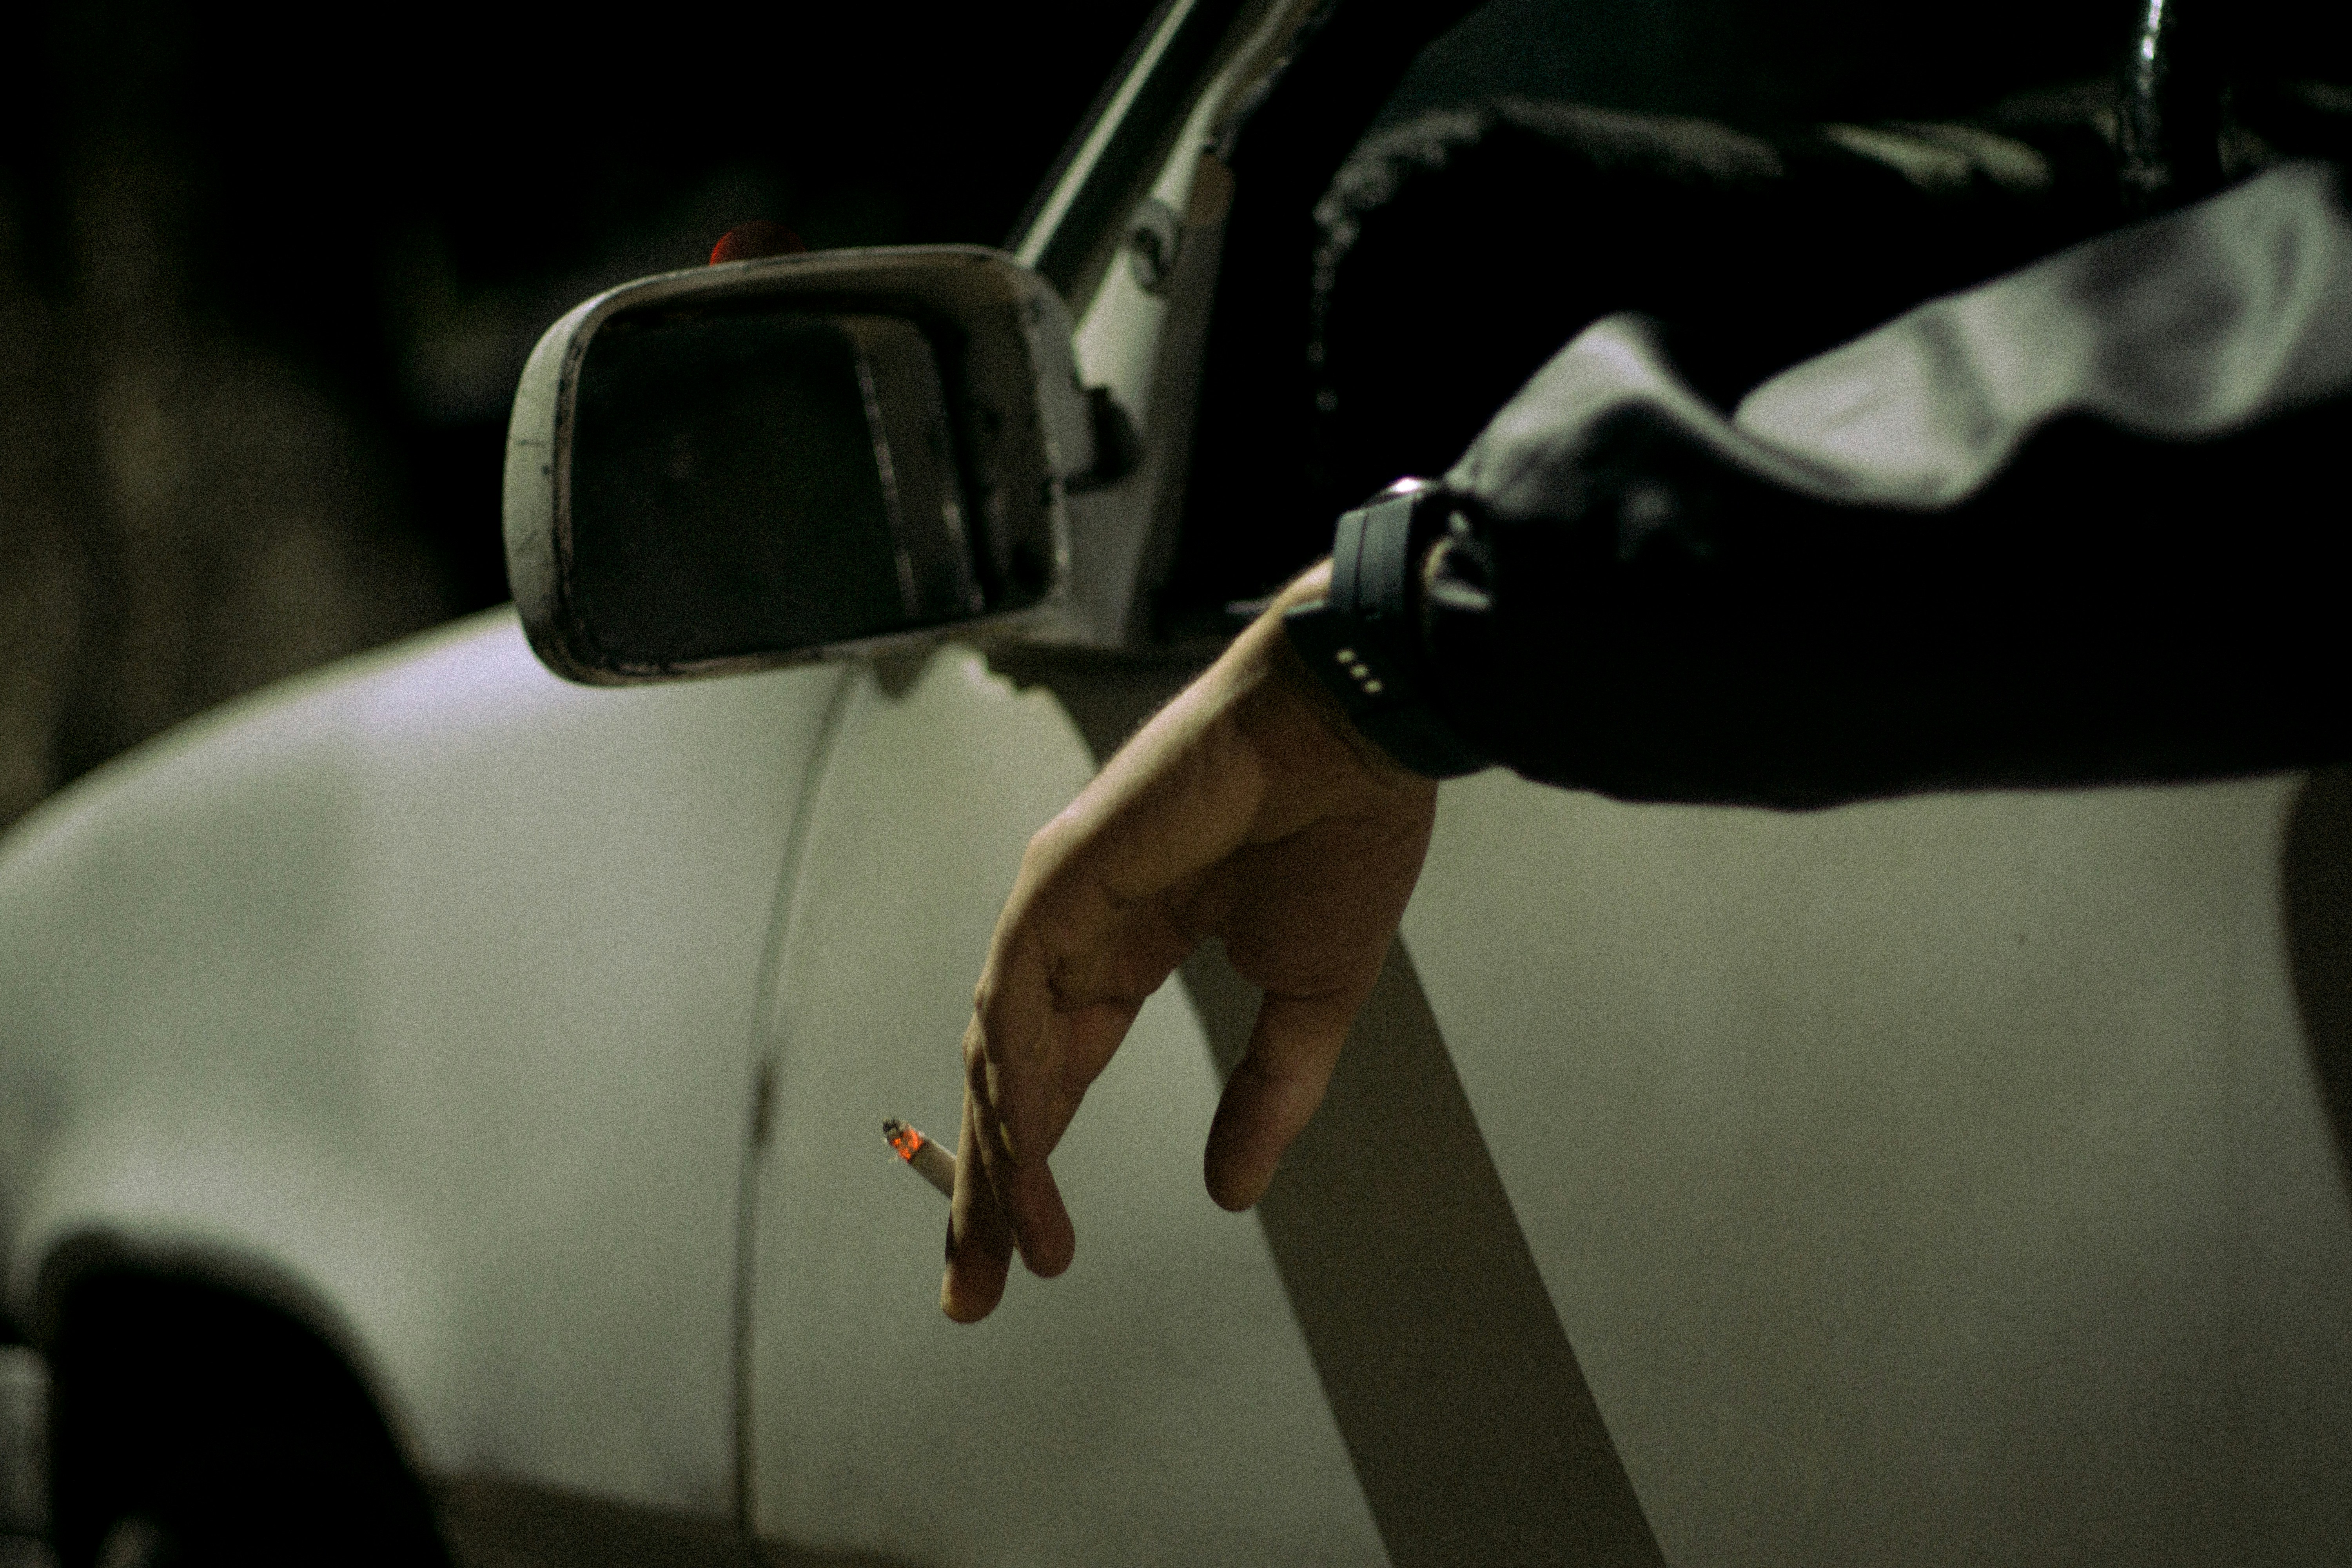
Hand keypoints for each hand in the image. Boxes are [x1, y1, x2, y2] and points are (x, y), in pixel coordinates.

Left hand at [942, 561, 1438, 1321]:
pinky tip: (1024, 1151)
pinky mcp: (1062, 874)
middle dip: (989, 1190)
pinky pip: (1017, 996)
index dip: (1037, 1172)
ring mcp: (1060, 900)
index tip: (1035, 1262)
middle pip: (1007, 1077)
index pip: (1056, 1078)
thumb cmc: (1344, 834)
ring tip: (1010, 1249)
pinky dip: (1016, 1077)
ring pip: (999, 1049)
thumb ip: (1264, 1097)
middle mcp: (1075, 931)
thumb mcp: (1308, 1003)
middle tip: (975, 1290)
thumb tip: (1229, 1190)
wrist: (1360, 731)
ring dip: (998, 1155)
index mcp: (1127, 951)